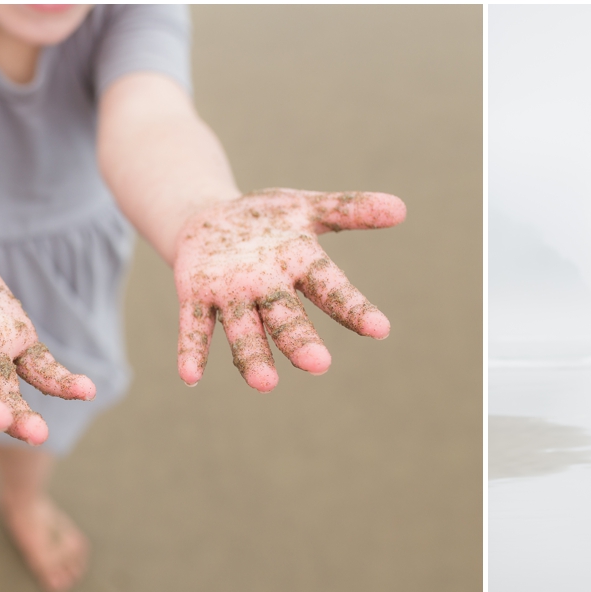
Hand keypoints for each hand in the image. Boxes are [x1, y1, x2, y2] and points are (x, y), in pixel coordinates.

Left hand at [172, 189, 404, 389]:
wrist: (209, 221)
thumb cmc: (265, 220)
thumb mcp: (305, 207)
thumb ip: (349, 210)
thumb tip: (401, 209)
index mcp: (301, 268)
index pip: (332, 290)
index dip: (354, 309)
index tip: (380, 329)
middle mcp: (269, 290)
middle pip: (287, 319)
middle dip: (299, 341)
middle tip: (317, 363)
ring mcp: (232, 297)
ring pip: (244, 332)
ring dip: (253, 358)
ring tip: (264, 384)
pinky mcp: (196, 297)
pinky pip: (195, 327)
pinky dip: (193, 351)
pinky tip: (190, 376)